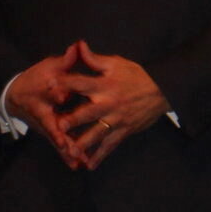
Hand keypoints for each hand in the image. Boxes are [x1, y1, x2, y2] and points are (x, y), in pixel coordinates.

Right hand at [5, 45, 89, 168]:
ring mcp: (46, 126)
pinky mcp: (51, 132)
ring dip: (68, 151)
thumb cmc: (35, 79)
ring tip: (80, 162)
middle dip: (63, 139)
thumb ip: (64, 61)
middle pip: (53, 129)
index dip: (56, 102)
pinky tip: (79, 165)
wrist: (17, 95)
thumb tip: (76, 48)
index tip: (62, 106)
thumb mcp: (48, 68)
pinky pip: (60, 145)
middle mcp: (43, 115)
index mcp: (42, 97)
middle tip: (74, 150)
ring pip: (58, 140)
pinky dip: (68, 155)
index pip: (48, 101)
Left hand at [58, 41, 170, 168]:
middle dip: (73, 120)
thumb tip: (78, 45)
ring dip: (83, 143)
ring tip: (70, 152)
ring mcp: (116, 120)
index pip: (81, 83)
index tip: (49, 84)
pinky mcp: (123, 131)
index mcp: (104, 85)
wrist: (161, 90)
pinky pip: (110, 146)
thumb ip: (94, 59)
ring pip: (97, 134)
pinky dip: (100, 156)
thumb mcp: (116, 63)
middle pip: (87, 113)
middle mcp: (108, 104)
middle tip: (58, 126)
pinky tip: (89, 166)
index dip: (65, 82)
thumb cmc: (136, 75)